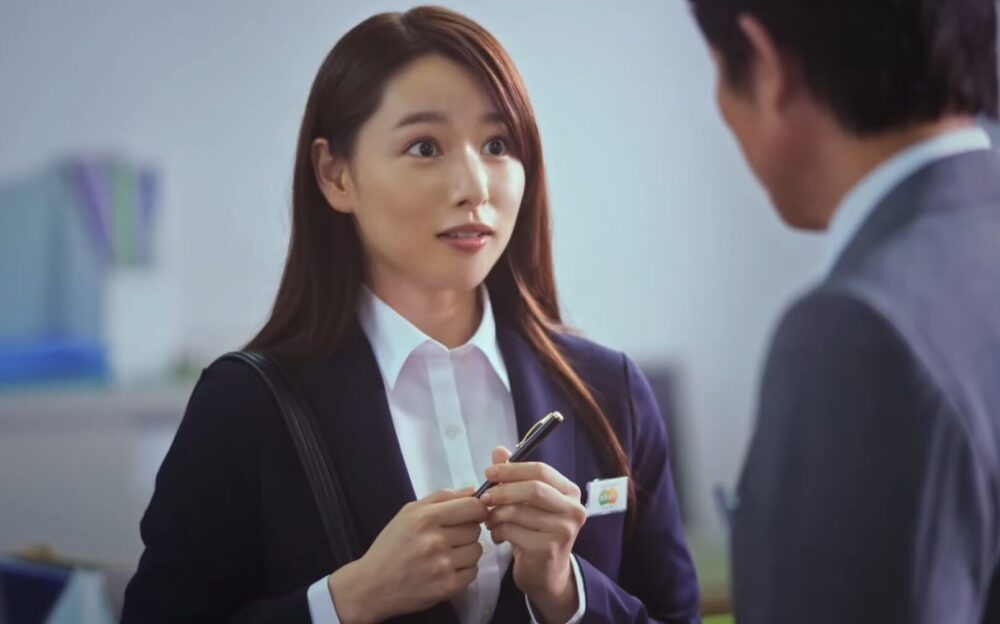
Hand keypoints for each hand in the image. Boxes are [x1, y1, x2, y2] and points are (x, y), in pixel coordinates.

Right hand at [328, 487, 486, 622]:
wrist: (372, 585)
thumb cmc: (391, 545)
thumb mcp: (408, 512)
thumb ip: (442, 497)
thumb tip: (474, 491)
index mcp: (425, 518)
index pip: (472, 507)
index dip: (475, 509)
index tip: (469, 514)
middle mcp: (436, 540)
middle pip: (475, 529)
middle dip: (466, 531)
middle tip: (448, 537)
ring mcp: (443, 565)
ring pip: (477, 551)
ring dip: (466, 552)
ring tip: (446, 554)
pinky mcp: (448, 587)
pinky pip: (473, 572)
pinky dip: (464, 570)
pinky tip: (446, 569)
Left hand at [482, 447, 585, 622]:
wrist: (545, 573)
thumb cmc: (535, 531)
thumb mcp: (526, 502)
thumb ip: (514, 476)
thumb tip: (498, 451)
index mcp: (570, 492)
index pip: (541, 470)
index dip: (512, 468)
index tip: (489, 472)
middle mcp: (573, 509)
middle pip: (533, 489)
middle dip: (502, 490)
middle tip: (483, 496)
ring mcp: (564, 530)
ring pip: (519, 511)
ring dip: (496, 514)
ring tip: (489, 519)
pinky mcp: (549, 548)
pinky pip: (513, 531)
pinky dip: (498, 531)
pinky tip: (497, 536)